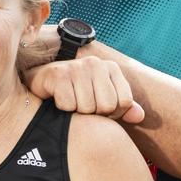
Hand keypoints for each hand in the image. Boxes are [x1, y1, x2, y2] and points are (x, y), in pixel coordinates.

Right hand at [25, 55, 144, 123]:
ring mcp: (75, 67)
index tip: (99, 108)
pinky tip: (58, 99)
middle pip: (107, 106)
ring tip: (70, 101)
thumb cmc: (77, 93)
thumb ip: (122, 107)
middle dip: (94, 113)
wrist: (42, 82)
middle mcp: (95, 63)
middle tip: (82, 106)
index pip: (124, 102)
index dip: (112, 113)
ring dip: (77, 112)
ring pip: (87, 107)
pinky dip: (62, 109)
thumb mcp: (102, 98)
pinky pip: (68, 106)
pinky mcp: (57, 74)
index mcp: (111, 67)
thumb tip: (139, 116)